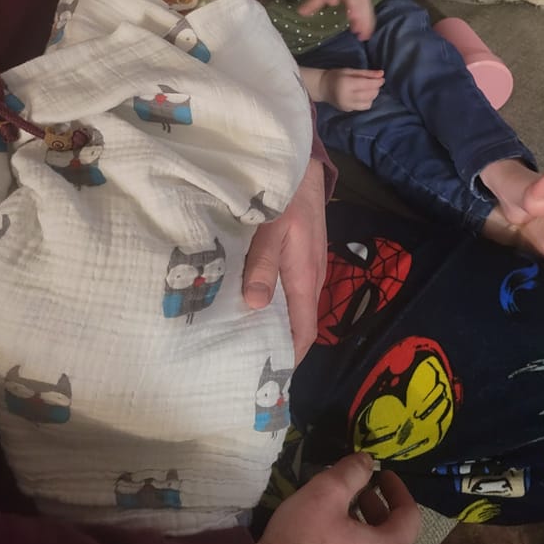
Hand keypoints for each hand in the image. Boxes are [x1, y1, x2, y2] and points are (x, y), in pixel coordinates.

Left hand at [243, 157, 326, 363]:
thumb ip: (262, 265)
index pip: (304, 333)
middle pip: (296, 324)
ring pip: (290, 307)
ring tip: (233, 334)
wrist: (305, 166)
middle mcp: (310, 279)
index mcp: (305, 278)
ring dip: (268, 322)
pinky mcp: (298, 256)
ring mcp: (306, 267)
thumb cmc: (288, 196)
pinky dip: (268, 301)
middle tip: (235, 358)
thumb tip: (254, 306)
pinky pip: (286, 289)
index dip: (288, 357)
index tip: (263, 376)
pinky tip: (242, 299)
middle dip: (272, 343)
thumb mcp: (271, 228)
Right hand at [257, 452, 419, 543]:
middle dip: (379, 507)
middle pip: (395, 537)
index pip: (410, 516)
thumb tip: (367, 461)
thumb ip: (351, 472)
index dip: (398, 489)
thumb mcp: (324, 494)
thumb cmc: (300, 542)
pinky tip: (332, 537)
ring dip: (367, 527)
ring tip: (343, 510)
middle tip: (361, 490)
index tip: (384, 474)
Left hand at [298, 0, 375, 40]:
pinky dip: (368, 25)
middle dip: (355, 7)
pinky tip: (365, 36)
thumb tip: (300, 13)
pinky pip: (369, 14)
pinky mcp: (368, 4)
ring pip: (364, 7)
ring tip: (360, 34)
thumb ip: (314, 1)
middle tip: (353, 18)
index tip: (332, 1)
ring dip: (363, 20)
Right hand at [320, 67, 384, 110]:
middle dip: (375, 89)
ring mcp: (347, 105)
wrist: (322, 87)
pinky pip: (362, 107)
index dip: (377, 82)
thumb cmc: (336, 76)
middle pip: (368, 95)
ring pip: (367, 103)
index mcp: (346, 84)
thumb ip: (366, 73)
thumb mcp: (350, 71)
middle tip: (375, 83)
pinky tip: (363, 96)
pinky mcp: (347, 110)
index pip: (366, 84)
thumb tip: (381, 74)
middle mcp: (346, 97)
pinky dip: (366, 101)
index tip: (382, 79)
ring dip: (372, 96)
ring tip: (369, 89)